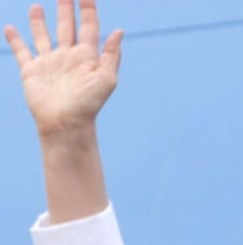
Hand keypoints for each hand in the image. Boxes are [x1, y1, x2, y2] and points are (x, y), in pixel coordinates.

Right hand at [4, 0, 122, 135]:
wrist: (66, 123)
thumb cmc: (89, 104)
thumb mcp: (106, 79)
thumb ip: (111, 55)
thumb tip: (119, 31)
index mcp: (87, 56)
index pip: (89, 26)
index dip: (88, 9)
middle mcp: (68, 56)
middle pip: (67, 26)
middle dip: (66, 9)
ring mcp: (49, 62)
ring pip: (43, 36)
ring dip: (39, 22)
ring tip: (37, 6)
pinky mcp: (32, 71)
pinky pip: (22, 51)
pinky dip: (15, 40)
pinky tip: (10, 28)